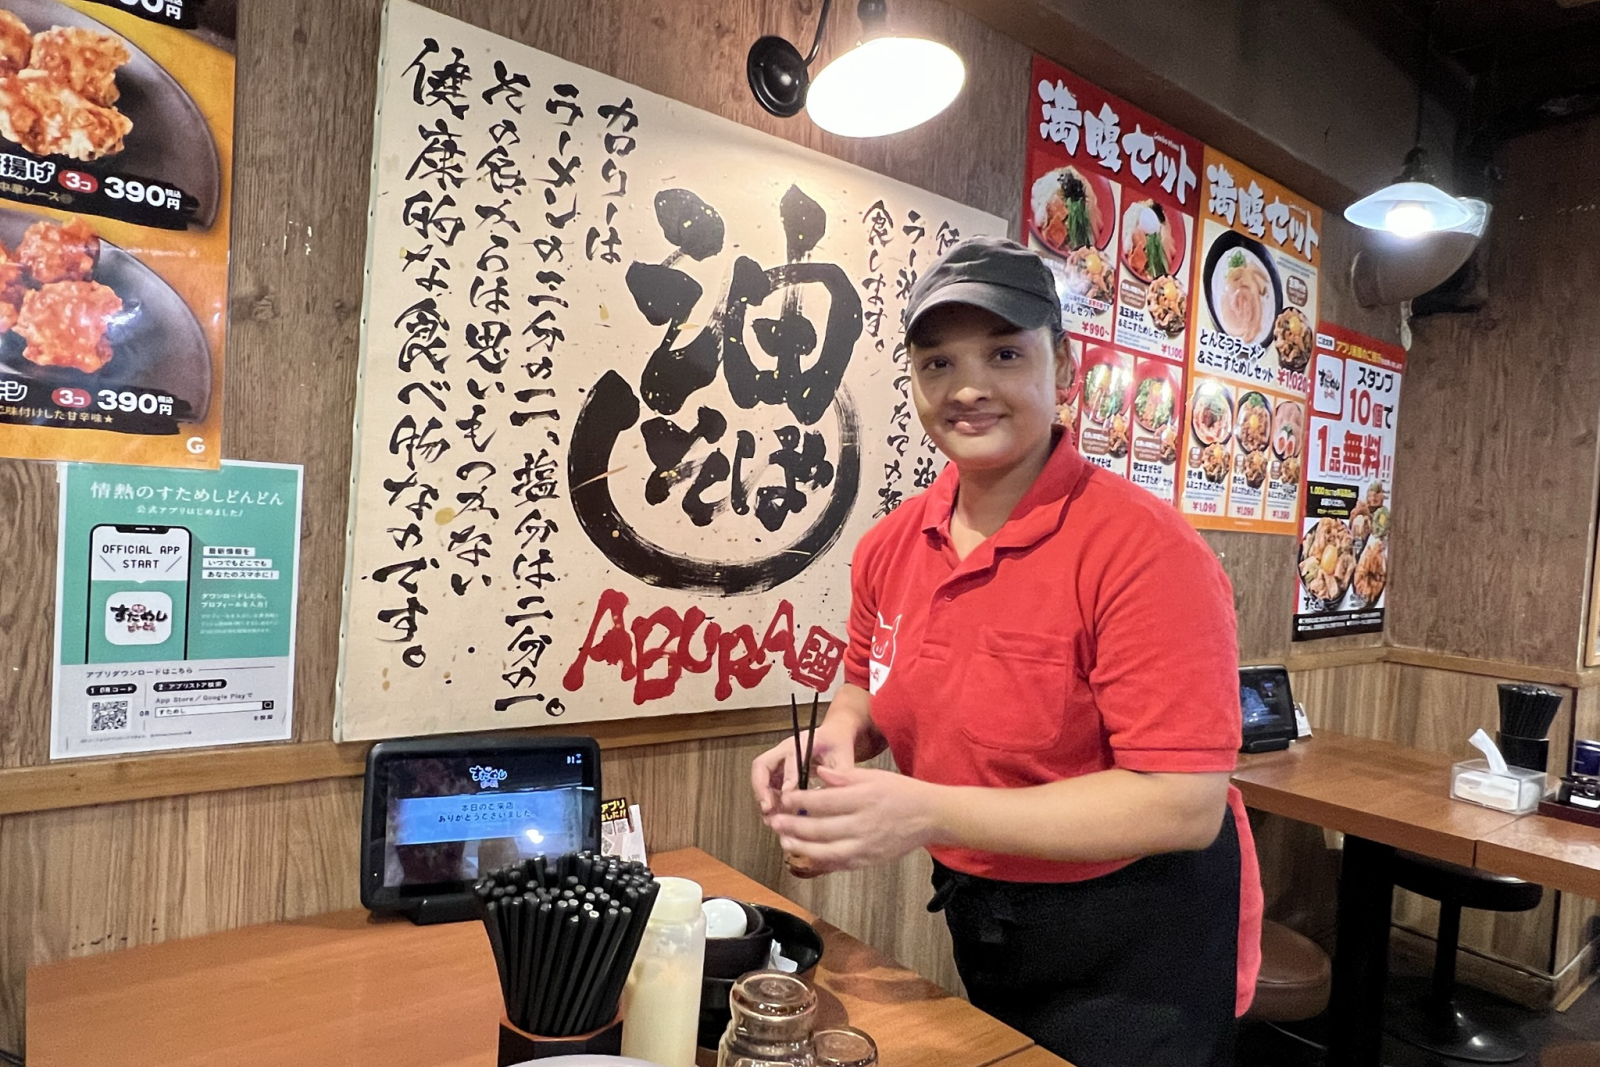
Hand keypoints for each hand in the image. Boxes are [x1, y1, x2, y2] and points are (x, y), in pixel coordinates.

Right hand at [750, 719, 858, 816]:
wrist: (833, 736)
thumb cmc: (837, 745)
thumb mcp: (844, 758)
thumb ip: (838, 777)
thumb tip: (830, 797)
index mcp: (802, 743)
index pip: (790, 759)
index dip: (788, 778)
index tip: (788, 796)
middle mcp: (785, 749)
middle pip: (762, 765)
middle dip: (761, 788)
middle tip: (767, 808)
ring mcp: (779, 758)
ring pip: (761, 775)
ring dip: (763, 795)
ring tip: (770, 815)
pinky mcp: (778, 768)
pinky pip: (767, 783)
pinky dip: (769, 798)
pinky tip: (776, 813)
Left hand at [766, 765, 941, 874]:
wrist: (931, 816)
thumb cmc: (903, 793)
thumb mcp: (874, 776)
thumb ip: (844, 777)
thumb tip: (819, 774)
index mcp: (863, 798)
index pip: (823, 801)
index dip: (800, 801)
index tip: (785, 799)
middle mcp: (863, 823)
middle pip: (820, 828)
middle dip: (793, 826)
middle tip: (775, 821)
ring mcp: (866, 845)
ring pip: (827, 851)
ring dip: (802, 847)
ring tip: (785, 841)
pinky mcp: (869, 859)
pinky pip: (841, 863)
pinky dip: (821, 861)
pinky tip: (807, 855)